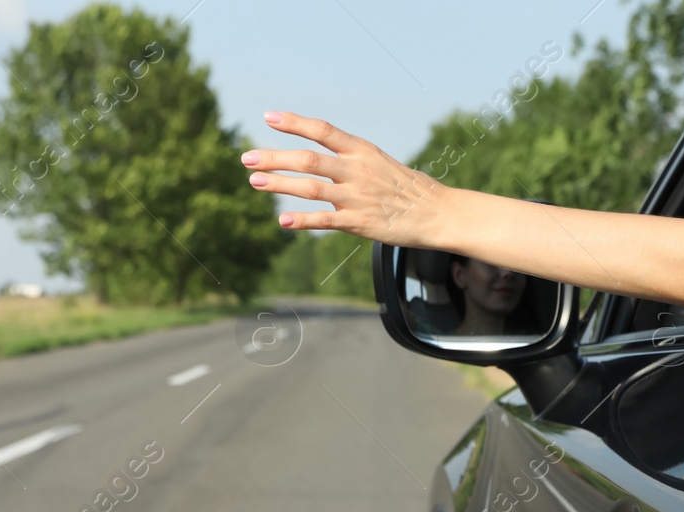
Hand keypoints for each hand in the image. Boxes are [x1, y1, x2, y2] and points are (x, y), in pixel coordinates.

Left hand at [241, 111, 447, 246]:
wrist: (437, 213)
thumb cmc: (407, 188)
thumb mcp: (380, 163)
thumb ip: (349, 160)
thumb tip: (321, 156)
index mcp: (362, 151)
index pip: (323, 130)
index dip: (294, 123)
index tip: (268, 117)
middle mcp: (357, 170)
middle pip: (308, 159)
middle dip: (274, 157)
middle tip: (246, 157)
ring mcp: (358, 197)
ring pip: (311, 187)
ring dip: (280, 184)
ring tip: (254, 181)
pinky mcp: (360, 223)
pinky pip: (326, 221)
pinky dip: (303, 221)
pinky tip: (282, 221)